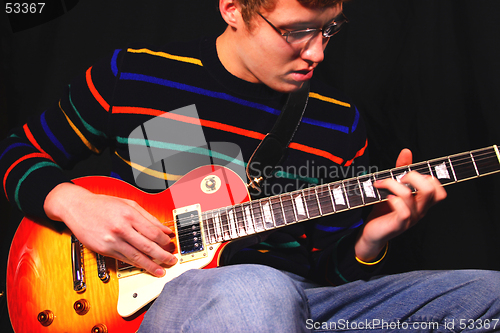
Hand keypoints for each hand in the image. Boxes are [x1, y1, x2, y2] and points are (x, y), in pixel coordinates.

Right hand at [44, 182, 176, 276]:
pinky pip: (124, 259)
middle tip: (171, 260)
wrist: (77, 207)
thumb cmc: (103, 204)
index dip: (165, 241)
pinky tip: (144, 266)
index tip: (171, 245)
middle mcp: (121, 228)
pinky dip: (136, 264)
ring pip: (136, 257)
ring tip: (161, 270)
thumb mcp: (129, 204)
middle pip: (147, 247)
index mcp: (129, 215)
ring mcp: (112, 240)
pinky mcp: (104, 250)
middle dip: (162, 256)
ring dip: (151, 265)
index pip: (153, 232)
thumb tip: (165, 230)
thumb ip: (149, 217)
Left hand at [355, 149, 446, 261]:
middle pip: (431, 190)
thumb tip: (406, 151)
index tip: (409, 174)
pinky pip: (403, 211)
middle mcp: (420, 211)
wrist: (372, 234)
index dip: (428, 178)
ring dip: (393, 185)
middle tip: (398, 178)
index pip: (439, 190)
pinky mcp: (399, 225)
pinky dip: (393, 200)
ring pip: (411, 196)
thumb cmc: (383, 211)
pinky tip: (385, 198)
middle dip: (412, 176)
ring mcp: (411, 219)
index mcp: (422, 202)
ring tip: (381, 184)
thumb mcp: (393, 189)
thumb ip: (401, 171)